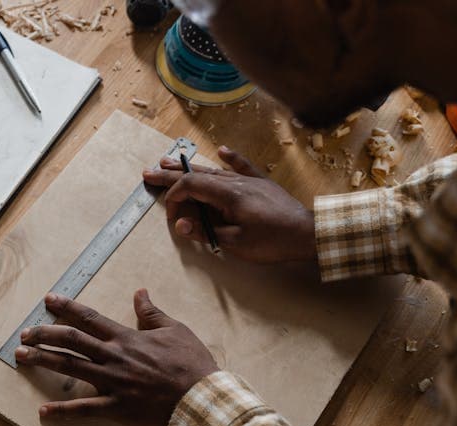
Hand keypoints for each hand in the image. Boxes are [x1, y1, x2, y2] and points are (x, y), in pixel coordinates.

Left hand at [14, 289, 217, 425]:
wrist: (201, 398)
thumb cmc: (192, 364)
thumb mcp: (175, 329)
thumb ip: (152, 313)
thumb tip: (140, 293)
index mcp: (126, 337)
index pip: (89, 317)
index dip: (66, 307)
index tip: (48, 301)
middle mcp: (113, 356)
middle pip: (70, 340)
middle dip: (44, 334)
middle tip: (25, 334)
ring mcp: (112, 382)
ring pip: (70, 368)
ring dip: (43, 361)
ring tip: (21, 358)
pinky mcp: (116, 407)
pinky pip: (84, 409)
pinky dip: (62, 411)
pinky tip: (42, 411)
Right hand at [142, 146, 316, 264]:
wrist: (307, 233)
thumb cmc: (273, 241)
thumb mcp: (235, 243)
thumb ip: (206, 232)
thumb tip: (181, 224)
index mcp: (228, 195)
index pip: (190, 188)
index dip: (175, 199)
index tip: (172, 216)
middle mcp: (236, 182)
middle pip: (196, 175)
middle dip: (170, 176)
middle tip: (149, 173)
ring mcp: (249, 181)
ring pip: (213, 171)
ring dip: (190, 168)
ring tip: (169, 162)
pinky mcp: (261, 184)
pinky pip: (242, 167)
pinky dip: (230, 159)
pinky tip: (221, 150)